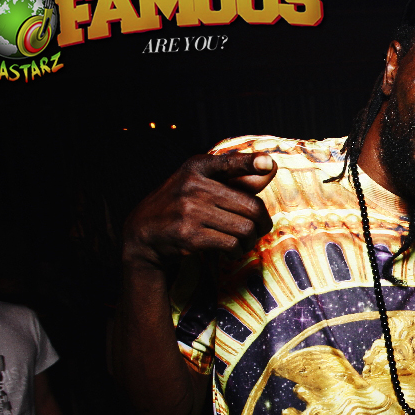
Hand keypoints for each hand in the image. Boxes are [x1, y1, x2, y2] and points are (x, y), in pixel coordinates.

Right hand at [122, 152, 277, 268]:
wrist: (144, 232)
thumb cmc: (182, 206)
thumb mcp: (202, 184)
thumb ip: (236, 179)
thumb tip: (269, 168)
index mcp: (197, 167)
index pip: (229, 162)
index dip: (250, 163)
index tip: (268, 164)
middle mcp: (193, 185)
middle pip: (251, 206)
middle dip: (262, 222)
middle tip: (259, 229)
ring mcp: (189, 210)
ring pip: (244, 228)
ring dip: (249, 240)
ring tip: (243, 242)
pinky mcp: (189, 235)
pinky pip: (231, 244)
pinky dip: (236, 251)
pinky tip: (231, 251)